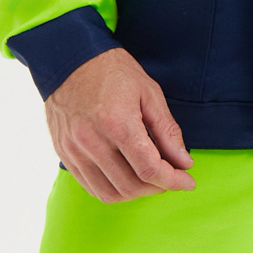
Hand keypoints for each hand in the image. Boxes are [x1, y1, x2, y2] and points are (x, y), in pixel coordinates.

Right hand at [45, 49, 195, 201]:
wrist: (70, 59)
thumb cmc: (113, 72)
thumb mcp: (149, 93)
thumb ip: (168, 131)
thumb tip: (184, 163)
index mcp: (117, 123)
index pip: (149, 169)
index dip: (174, 181)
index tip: (188, 181)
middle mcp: (92, 141)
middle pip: (131, 186)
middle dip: (158, 187)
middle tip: (171, 176)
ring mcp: (74, 150)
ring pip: (110, 194)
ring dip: (136, 193)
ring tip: (149, 179)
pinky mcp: (64, 154)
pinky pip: (91, 187)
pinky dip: (114, 190)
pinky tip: (127, 176)